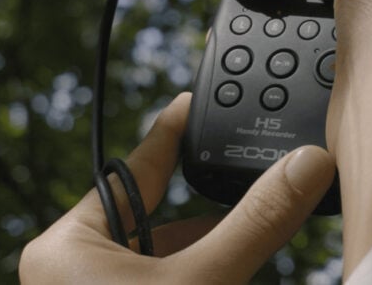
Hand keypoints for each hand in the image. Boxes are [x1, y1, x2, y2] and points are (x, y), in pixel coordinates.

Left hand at [19, 93, 335, 283]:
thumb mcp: (204, 282)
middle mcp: (69, 273)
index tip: (189, 105)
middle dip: (202, 215)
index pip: (129, 172)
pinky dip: (196, 281)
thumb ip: (256, 222)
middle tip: (245, 190)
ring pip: (158, 261)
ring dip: (205, 256)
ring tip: (242, 255)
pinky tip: (229, 278)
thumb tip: (306, 165)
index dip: (167, 137)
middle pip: (151, 221)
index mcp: (65, 247)